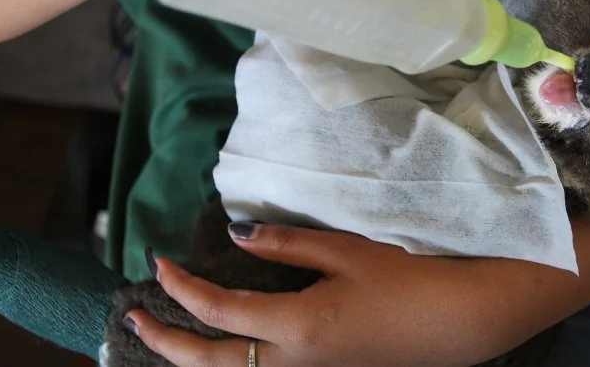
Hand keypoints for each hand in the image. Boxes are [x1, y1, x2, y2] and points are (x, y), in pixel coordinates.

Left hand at [126, 224, 576, 366]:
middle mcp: (294, 363)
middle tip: (130, 318)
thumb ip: (286, 245)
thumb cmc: (408, 280)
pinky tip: (224, 349)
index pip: (219, 312)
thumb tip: (236, 235)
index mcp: (297, 327)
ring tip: (165, 338)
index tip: (158, 263)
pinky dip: (229, 364)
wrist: (458, 323)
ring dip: (190, 360)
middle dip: (164, 342)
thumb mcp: (346, 253)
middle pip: (210, 363)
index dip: (181, 288)